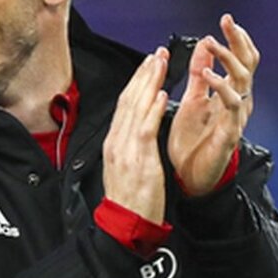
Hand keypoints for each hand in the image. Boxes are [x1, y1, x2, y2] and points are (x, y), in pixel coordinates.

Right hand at [102, 47, 169, 222]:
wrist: (125, 224)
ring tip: (161, 62)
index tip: (148, 65)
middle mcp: (117, 141)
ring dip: (150, 82)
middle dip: (144, 74)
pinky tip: (162, 93)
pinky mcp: (139, 158)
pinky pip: (146, 127)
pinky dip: (153, 108)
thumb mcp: (125, 168)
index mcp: (114, 142)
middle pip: (129, 99)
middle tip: (157, 53)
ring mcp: (126, 148)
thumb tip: (137, 129)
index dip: (137, 82)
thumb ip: (129, 146)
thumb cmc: (130, 200)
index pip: (124, 105)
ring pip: (136, 107)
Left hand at [168, 14, 259, 195]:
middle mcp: (238, 102)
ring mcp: (236, 117)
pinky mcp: (230, 133)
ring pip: (243, 81)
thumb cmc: (192, 140)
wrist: (188, 177)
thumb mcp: (192, 98)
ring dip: (227, 59)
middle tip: (227, 22)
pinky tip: (207, 77)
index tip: (226, 18)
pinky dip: (220, 87)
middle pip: (248, 64)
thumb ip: (199, 73)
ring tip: (210, 43)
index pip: (240, 59)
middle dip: (238, 41)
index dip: (236, 39)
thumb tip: (203, 42)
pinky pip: (231, 106)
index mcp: (229, 93)